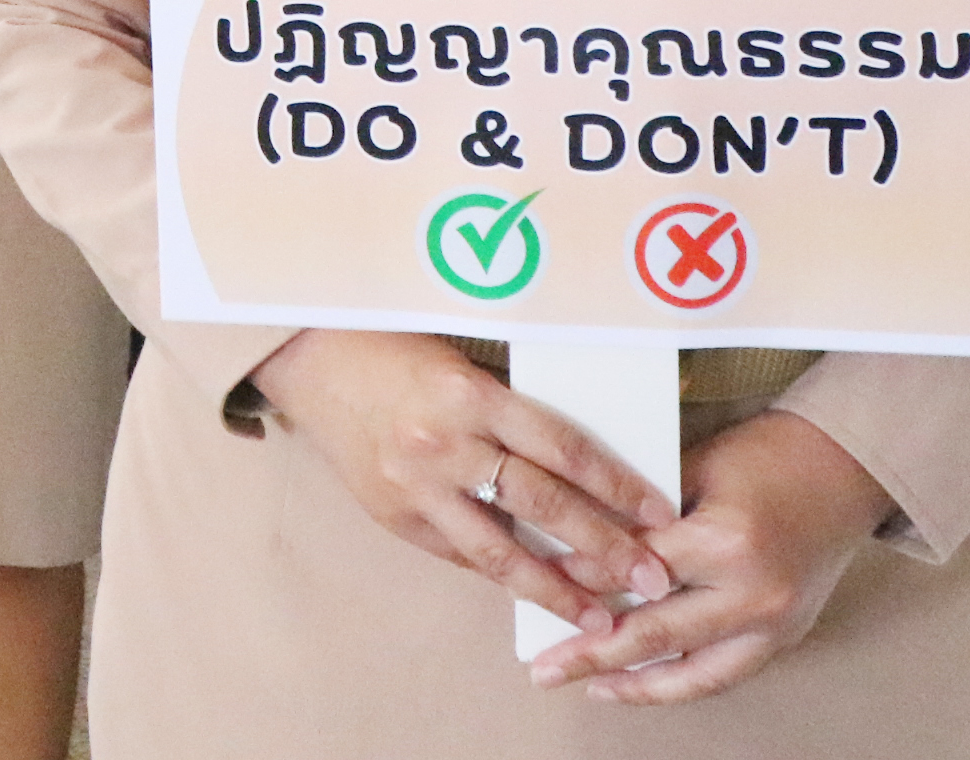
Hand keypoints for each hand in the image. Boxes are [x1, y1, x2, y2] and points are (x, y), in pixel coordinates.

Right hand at [248, 331, 677, 630]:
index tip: (659, 514)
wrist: (310, 363)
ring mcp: (415, 487)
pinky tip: (535, 592)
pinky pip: (460, 554)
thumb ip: (513, 411)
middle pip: (542, 504)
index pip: (562, 448)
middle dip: (603, 548)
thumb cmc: (395, 350)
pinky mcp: (394, 517)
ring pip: (500, 551)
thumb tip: (582, 467)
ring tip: (599, 619)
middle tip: (652, 578)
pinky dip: (501, 575)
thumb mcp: (463, 364)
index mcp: (470, 395)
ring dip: (556, 589)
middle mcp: (445, 444)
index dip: (616, 485)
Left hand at [530, 409, 890, 700]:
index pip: (634, 570)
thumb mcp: (695, 467)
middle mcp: (752, 594)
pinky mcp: (784, 639)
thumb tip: (578, 540)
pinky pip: (721, 675)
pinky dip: (678, 685)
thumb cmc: (767, 455)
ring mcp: (774, 625)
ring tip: (586, 686)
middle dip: (592, 654)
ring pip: (691, 674)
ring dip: (633, 685)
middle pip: (656, 635)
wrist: (845, 471)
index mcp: (726, 542)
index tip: (536, 587)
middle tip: (544, 668)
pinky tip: (638, 683)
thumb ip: (643, 510)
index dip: (580, 580)